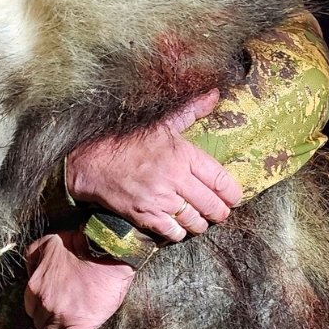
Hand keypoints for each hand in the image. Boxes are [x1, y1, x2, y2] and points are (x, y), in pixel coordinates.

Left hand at [24, 230, 134, 328]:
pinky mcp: (80, 325)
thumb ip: (33, 256)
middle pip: (40, 325)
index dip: (40, 312)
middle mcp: (44, 304)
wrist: (106, 251)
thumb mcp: (47, 242)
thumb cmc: (80, 245)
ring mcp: (61, 317)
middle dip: (48, 324)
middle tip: (59, 322)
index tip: (49, 311)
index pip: (31, 309)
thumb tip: (30, 271)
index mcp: (35, 287)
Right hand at [65, 90, 240, 241]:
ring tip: (199, 220)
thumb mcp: (163, 124)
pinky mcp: (146, 216)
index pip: (220, 180)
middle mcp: (175, 178)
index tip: (232, 198)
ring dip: (200, 224)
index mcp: (183, 155)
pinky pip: (174, 233)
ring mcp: (160, 200)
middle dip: (219, 213)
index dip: (232, 194)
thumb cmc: (130, 143)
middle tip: (219, 213)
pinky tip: (178, 227)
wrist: (95, 164)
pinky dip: (179, 233)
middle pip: (211, 206)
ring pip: (195, 222)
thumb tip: (214, 95)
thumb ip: (192, 111)